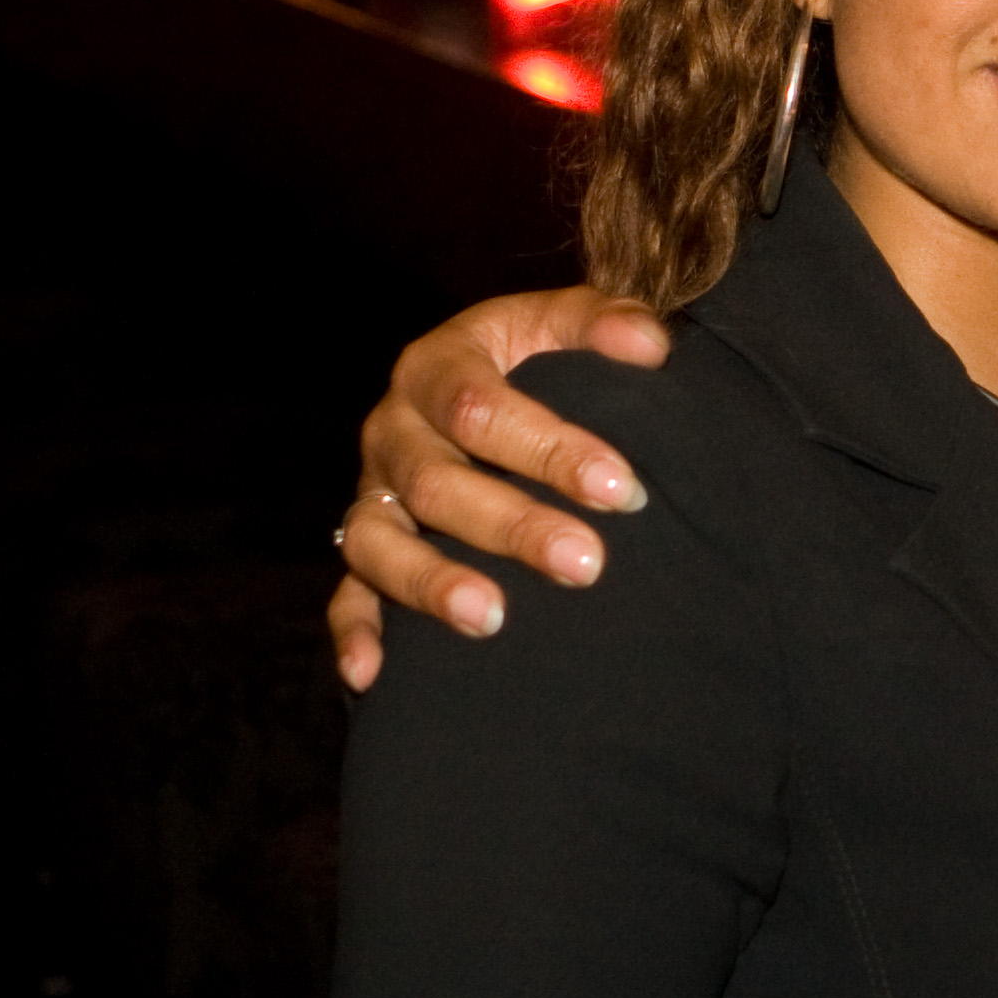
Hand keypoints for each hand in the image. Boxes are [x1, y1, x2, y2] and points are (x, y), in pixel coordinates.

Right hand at [327, 286, 669, 689]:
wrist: (486, 385)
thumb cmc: (536, 359)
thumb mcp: (559, 324)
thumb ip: (605, 323)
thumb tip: (651, 346)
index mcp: (435, 366)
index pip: (480, 408)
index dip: (549, 448)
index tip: (621, 488)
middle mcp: (392, 430)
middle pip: (436, 483)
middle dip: (513, 526)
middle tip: (587, 564)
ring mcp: (371, 493)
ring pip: (380, 542)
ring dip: (433, 583)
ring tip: (493, 619)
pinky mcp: (363, 550)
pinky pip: (346, 593)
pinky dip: (355, 632)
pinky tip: (371, 674)